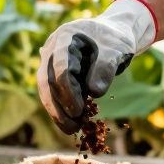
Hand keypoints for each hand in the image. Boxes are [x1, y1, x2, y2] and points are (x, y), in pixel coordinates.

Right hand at [38, 0, 156, 132]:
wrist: (112, 34)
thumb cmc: (114, 39)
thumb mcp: (117, 49)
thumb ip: (106, 67)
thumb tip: (95, 93)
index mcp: (65, 36)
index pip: (60, 67)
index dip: (68, 91)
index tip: (78, 111)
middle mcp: (52, 48)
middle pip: (47, 80)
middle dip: (58, 106)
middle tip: (72, 127)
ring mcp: (51, 60)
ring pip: (46, 89)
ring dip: (57, 111)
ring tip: (71, 129)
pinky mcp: (55, 72)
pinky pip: (54, 92)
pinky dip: (62, 108)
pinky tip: (71, 123)